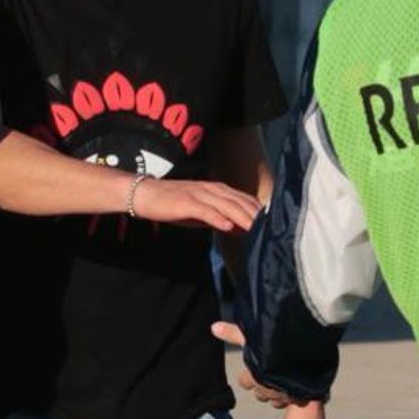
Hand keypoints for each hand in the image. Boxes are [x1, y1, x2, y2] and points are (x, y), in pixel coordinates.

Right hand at [132, 178, 261, 232]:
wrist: (145, 194)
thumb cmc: (172, 204)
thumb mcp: (199, 212)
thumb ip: (219, 217)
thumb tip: (238, 228)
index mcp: (216, 189)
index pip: (243, 199)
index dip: (258, 211)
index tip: (272, 223)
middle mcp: (211, 189)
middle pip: (239, 202)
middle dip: (256, 215)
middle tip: (271, 229)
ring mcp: (199, 194)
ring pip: (226, 205)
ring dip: (242, 217)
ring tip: (256, 230)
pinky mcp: (186, 202)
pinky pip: (205, 210)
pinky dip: (217, 218)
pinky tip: (227, 227)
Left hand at [211, 321, 300, 408]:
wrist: (305, 351)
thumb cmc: (275, 343)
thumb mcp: (250, 335)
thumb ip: (232, 333)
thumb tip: (214, 327)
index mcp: (253, 377)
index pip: (244, 382)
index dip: (247, 375)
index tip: (251, 367)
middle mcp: (267, 390)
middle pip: (259, 393)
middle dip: (261, 385)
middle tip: (267, 371)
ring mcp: (284, 396)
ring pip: (275, 400)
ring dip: (276, 392)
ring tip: (282, 378)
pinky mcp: (300, 397)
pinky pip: (293, 401)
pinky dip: (293, 395)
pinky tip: (296, 383)